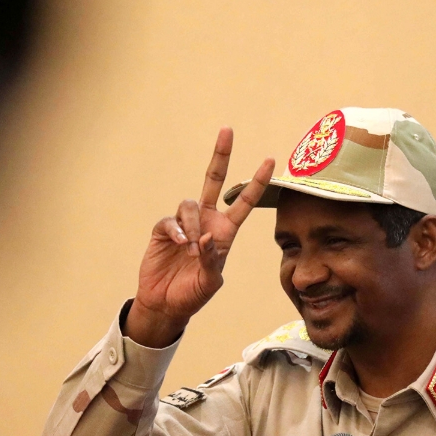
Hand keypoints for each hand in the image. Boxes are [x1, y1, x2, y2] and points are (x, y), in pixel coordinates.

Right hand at [126, 127, 274, 346]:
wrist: (166, 305)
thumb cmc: (193, 295)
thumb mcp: (210, 282)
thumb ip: (213, 261)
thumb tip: (209, 237)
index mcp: (226, 232)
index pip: (244, 202)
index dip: (257, 182)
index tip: (271, 160)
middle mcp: (207, 222)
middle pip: (213, 181)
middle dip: (221, 156)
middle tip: (228, 131)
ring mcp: (185, 224)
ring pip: (190, 206)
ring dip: (193, 227)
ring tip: (192, 250)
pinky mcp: (164, 230)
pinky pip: (171, 220)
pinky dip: (177, 231)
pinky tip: (181, 245)